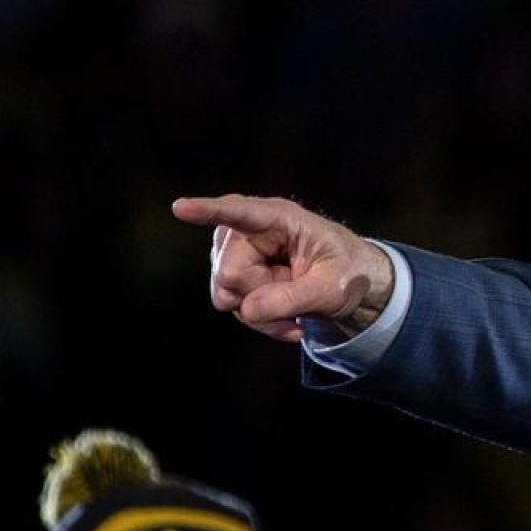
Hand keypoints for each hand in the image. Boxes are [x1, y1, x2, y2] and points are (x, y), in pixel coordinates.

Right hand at [171, 194, 394, 343]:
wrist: (349, 284)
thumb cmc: (348, 272)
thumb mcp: (331, 288)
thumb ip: (291, 297)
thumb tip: (246, 309)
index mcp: (280, 218)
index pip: (239, 211)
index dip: (208, 210)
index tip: (181, 208)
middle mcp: (250, 230)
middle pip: (229, 273)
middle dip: (260, 294)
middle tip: (297, 295)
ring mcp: (238, 253)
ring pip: (225, 293)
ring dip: (261, 313)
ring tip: (296, 312)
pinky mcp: (236, 276)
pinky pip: (234, 306)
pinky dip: (262, 320)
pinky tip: (289, 322)